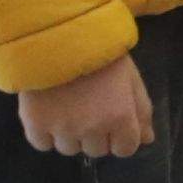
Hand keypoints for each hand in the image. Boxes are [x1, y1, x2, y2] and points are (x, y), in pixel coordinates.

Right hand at [16, 57, 156, 158]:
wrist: (56, 32)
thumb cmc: (100, 51)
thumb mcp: (129, 76)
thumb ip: (141, 109)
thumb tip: (146, 140)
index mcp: (120, 117)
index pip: (125, 149)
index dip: (120, 136)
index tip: (111, 118)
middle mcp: (92, 129)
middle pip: (97, 151)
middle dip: (95, 134)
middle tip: (87, 108)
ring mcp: (62, 128)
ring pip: (69, 149)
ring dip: (70, 134)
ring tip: (66, 107)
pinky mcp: (35, 124)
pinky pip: (42, 144)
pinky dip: (44, 134)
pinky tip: (48, 113)